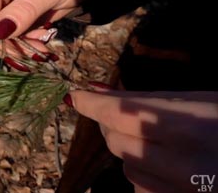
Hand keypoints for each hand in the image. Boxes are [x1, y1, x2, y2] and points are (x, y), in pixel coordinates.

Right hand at [0, 0, 99, 41]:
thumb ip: (24, 11)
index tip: (23, 47)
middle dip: (12, 43)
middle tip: (38, 51)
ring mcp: (2, 0)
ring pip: (1, 34)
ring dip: (21, 45)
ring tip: (44, 46)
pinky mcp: (13, 11)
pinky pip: (12, 33)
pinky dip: (26, 41)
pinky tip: (42, 41)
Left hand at [71, 90, 217, 192]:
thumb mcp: (199, 101)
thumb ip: (144, 99)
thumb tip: (93, 92)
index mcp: (188, 126)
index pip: (119, 112)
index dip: (92, 103)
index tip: (76, 95)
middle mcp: (183, 163)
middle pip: (117, 141)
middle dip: (112, 125)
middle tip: (120, 113)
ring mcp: (183, 190)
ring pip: (127, 168)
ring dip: (131, 151)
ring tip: (160, 141)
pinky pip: (142, 190)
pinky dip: (145, 177)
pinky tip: (169, 167)